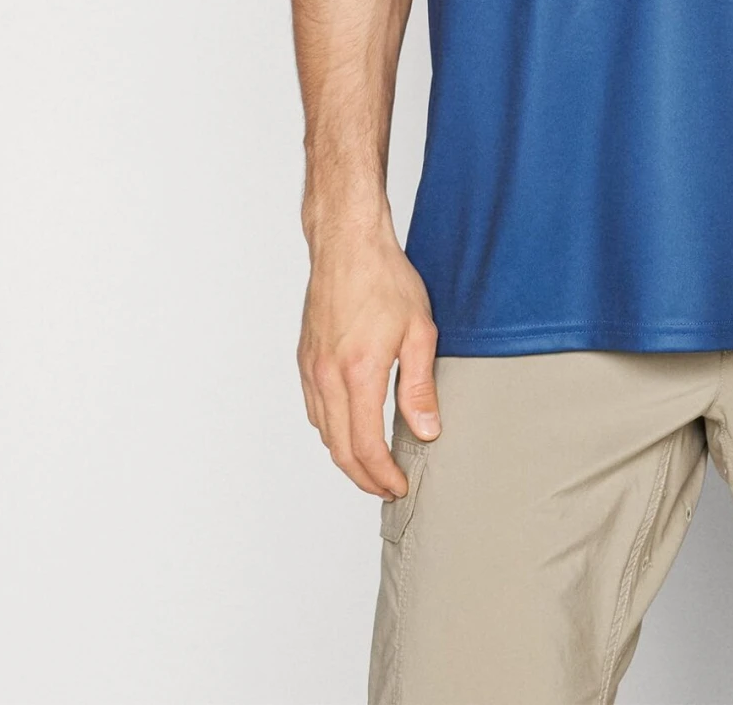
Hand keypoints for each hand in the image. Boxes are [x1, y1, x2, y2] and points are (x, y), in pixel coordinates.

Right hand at [298, 222, 440, 497]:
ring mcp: (311, 368)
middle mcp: (327, 376)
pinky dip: (332, 430)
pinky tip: (351, 428)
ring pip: (324, 432)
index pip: (365, 446)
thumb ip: (420, 386)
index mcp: (358, 372)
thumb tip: (426, 431)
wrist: (347, 244)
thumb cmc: (385, 278)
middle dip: (364, 478)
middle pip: (339, 449)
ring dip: (346, 456)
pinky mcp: (306, 359)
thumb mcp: (419, 330)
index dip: (382, 476)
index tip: (399, 486)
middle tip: (387, 488)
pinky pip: (315, 409)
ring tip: (374, 464)